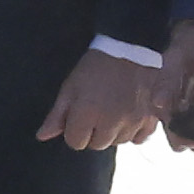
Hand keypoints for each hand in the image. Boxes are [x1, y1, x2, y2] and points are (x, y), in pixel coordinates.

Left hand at [36, 46, 170, 155]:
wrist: (130, 48)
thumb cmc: (95, 66)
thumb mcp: (71, 87)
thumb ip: (57, 114)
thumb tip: (42, 137)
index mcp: (88, 114)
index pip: (76, 142)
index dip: (73, 131)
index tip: (77, 118)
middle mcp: (111, 122)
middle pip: (97, 145)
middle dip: (92, 134)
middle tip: (95, 114)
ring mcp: (134, 121)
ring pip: (118, 142)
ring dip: (112, 133)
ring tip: (111, 113)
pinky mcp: (152, 118)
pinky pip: (139, 138)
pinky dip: (132, 132)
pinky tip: (128, 117)